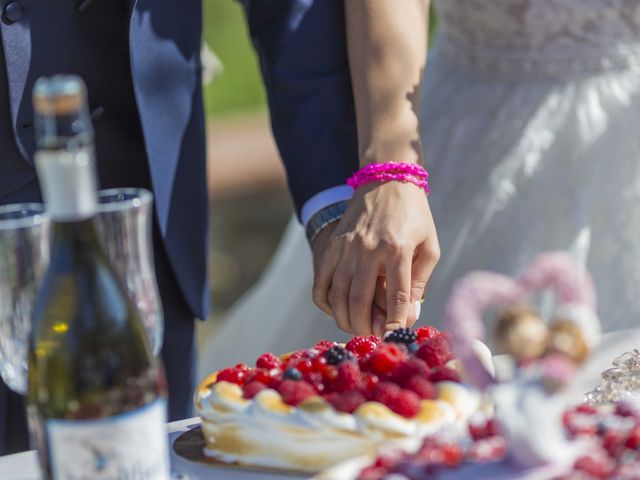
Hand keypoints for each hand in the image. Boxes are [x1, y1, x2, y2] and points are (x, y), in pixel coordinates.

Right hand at [311, 181, 438, 335]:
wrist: (387, 180)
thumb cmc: (415, 216)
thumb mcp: (429, 247)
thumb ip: (419, 283)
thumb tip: (408, 317)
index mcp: (397, 250)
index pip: (396, 298)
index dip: (395, 325)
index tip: (395, 338)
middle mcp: (368, 250)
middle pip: (360, 302)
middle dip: (366, 328)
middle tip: (373, 336)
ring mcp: (346, 248)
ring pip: (338, 296)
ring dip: (346, 319)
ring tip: (357, 327)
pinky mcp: (333, 246)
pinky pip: (321, 283)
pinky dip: (327, 303)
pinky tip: (338, 310)